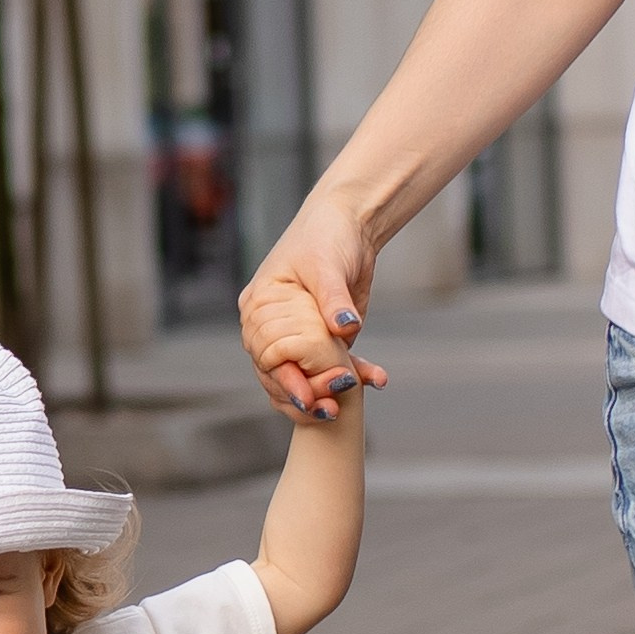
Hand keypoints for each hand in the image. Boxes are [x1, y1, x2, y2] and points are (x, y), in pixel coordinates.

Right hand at [239, 190, 389, 421]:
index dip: (284, 380)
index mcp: (259, 307)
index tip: (306, 398)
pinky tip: (375, 379)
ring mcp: (297, 336)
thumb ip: (333, 299)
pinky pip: (331, 366)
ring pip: (304, 377)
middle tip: (331, 410)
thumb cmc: (327, 235)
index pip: (264, 355)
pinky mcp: (323, 340)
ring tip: (346, 407)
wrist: (350, 223)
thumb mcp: (327, 265)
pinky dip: (353, 375)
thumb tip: (347, 328)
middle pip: (280, 375)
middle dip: (305, 395)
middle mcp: (271, 327)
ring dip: (327, 392)